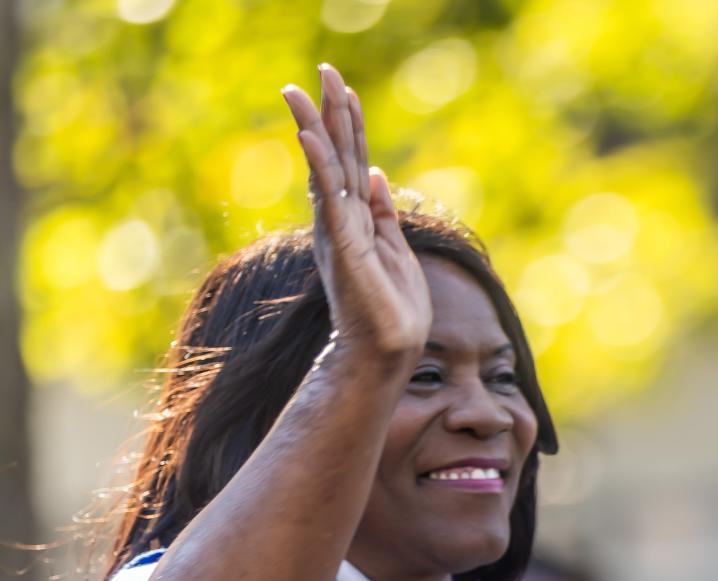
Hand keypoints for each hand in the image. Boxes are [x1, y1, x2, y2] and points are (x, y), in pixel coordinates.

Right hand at [282, 64, 431, 356]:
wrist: (388, 351)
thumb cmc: (393, 310)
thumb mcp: (395, 249)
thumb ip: (384, 213)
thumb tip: (377, 175)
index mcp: (355, 222)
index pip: (351, 163)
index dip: (349, 126)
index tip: (343, 87)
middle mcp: (341, 222)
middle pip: (335, 157)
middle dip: (329, 113)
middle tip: (321, 70)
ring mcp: (338, 234)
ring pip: (327, 170)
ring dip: (315, 128)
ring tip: (300, 91)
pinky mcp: (342, 248)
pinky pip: (329, 200)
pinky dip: (318, 166)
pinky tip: (309, 137)